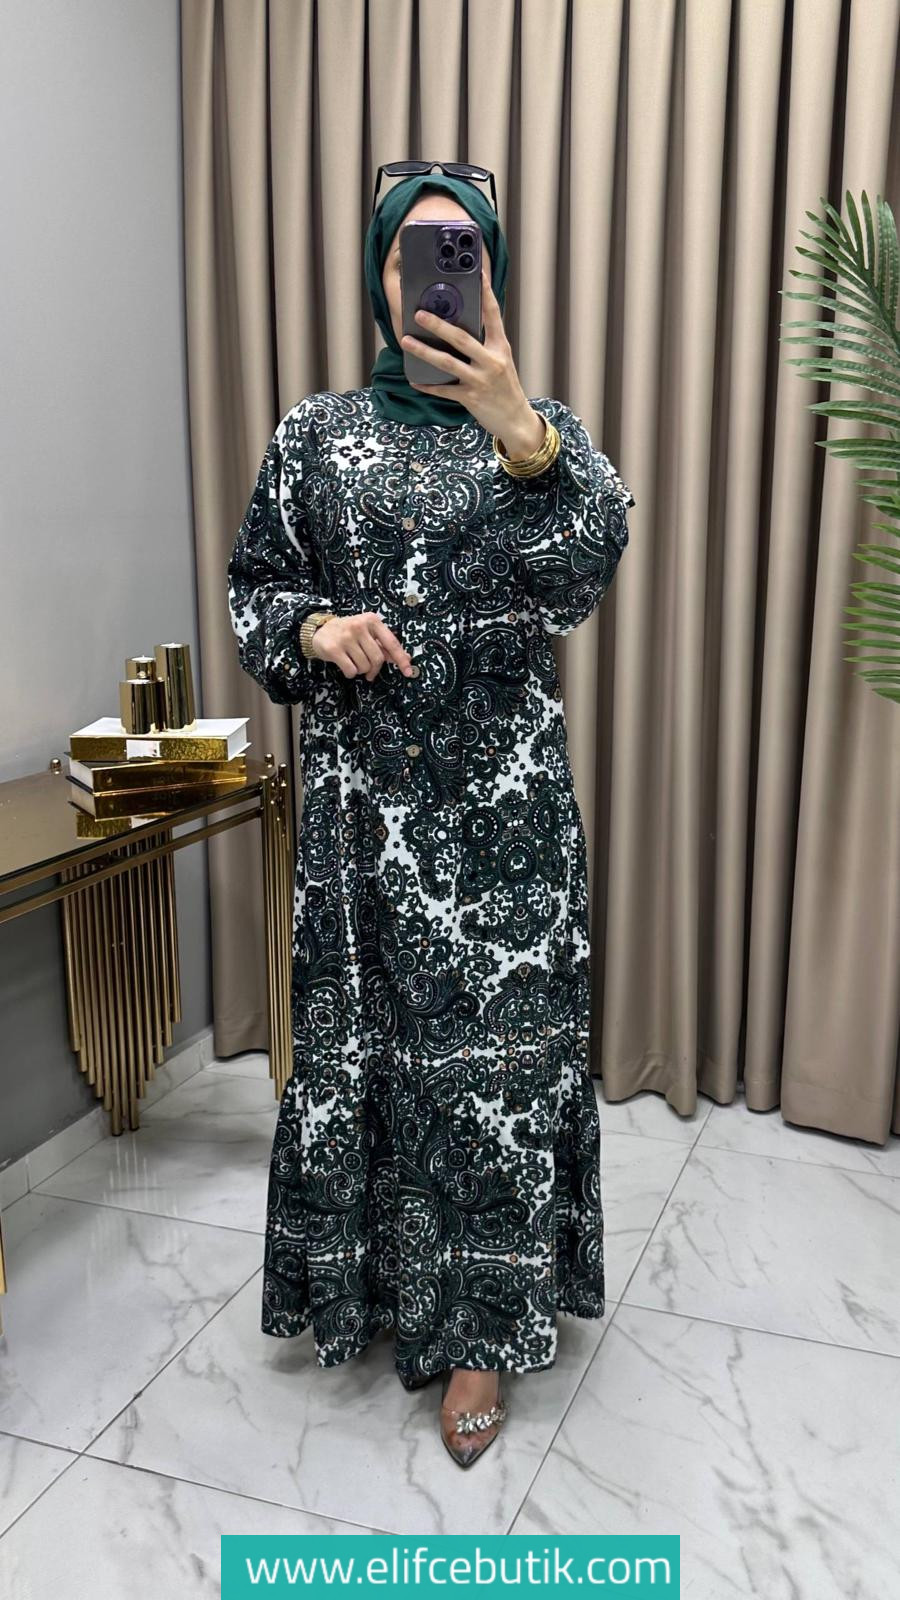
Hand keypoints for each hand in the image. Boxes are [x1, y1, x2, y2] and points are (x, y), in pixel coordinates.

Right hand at [310, 612, 414, 681]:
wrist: (319, 630)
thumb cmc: (349, 633)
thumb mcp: (368, 634)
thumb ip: (384, 645)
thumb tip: (406, 658)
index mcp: (372, 620)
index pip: (391, 643)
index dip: (401, 659)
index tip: (408, 672)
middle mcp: (359, 626)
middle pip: (377, 659)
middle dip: (374, 669)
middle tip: (369, 672)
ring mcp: (346, 637)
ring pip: (364, 666)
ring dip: (361, 671)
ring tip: (354, 662)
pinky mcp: (334, 649)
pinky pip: (351, 670)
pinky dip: (350, 673)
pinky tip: (345, 665)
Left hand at [400, 259, 546, 456]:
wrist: (516, 420)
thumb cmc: (505, 389)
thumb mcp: (502, 361)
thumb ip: (485, 345)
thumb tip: (459, 329)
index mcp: (501, 348)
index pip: (493, 315)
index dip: (486, 293)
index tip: (478, 274)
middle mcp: (491, 361)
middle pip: (461, 338)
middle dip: (438, 324)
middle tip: (420, 313)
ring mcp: (480, 380)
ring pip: (447, 362)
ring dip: (424, 351)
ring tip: (406, 340)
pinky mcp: (470, 398)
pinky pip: (444, 390)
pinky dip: (428, 385)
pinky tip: (415, 379)